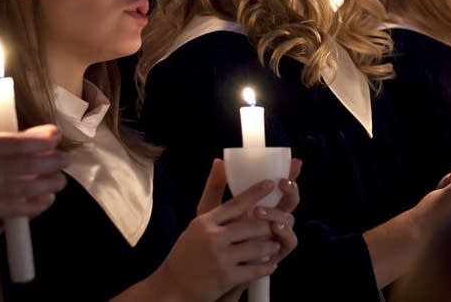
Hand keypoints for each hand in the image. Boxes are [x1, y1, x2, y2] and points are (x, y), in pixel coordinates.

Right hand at [0, 125, 67, 226]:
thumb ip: (6, 139)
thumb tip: (44, 135)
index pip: (11, 144)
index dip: (36, 140)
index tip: (55, 136)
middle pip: (22, 166)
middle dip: (49, 162)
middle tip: (65, 159)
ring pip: (20, 189)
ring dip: (47, 184)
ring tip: (60, 181)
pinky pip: (10, 211)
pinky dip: (31, 207)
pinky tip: (45, 201)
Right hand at [158, 161, 291, 300]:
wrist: (172, 288)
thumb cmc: (186, 254)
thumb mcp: (196, 225)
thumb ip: (212, 199)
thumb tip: (220, 161)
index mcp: (205, 222)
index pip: (235, 202)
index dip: (255, 192)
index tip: (271, 183)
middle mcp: (213, 237)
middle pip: (252, 225)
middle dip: (269, 226)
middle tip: (278, 225)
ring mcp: (220, 258)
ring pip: (257, 247)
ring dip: (270, 246)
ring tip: (275, 245)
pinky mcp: (226, 278)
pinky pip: (255, 269)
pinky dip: (266, 267)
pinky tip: (271, 265)